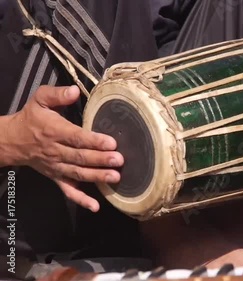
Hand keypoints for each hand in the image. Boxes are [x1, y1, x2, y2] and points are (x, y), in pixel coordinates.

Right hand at [5, 85, 122, 211]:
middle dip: (101, 159)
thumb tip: (75, 90)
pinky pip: (68, 191)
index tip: (111, 143)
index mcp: (54, 131)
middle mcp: (56, 151)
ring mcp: (57, 167)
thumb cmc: (31, 118)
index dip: (94, 141)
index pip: (77, 137)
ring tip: (115, 177)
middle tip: (119, 161)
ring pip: (78, 174)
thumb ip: (57, 94)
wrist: (12, 140)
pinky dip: (81, 199)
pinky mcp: (56, 177)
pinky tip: (96, 206)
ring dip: (97, 177)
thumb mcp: (39, 99)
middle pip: (80, 157)